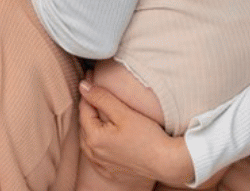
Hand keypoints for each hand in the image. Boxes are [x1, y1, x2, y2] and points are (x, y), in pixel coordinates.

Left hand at [78, 78, 195, 187]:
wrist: (166, 162)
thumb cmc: (147, 137)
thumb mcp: (123, 112)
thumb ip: (101, 98)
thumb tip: (83, 86)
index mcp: (94, 138)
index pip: (84, 108)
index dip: (88, 91)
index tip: (90, 76)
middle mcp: (93, 153)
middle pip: (85, 124)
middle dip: (88, 106)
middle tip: (94, 89)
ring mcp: (101, 164)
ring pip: (88, 140)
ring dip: (90, 125)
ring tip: (97, 110)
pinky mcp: (110, 172)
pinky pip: (96, 155)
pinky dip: (96, 143)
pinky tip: (103, 136)